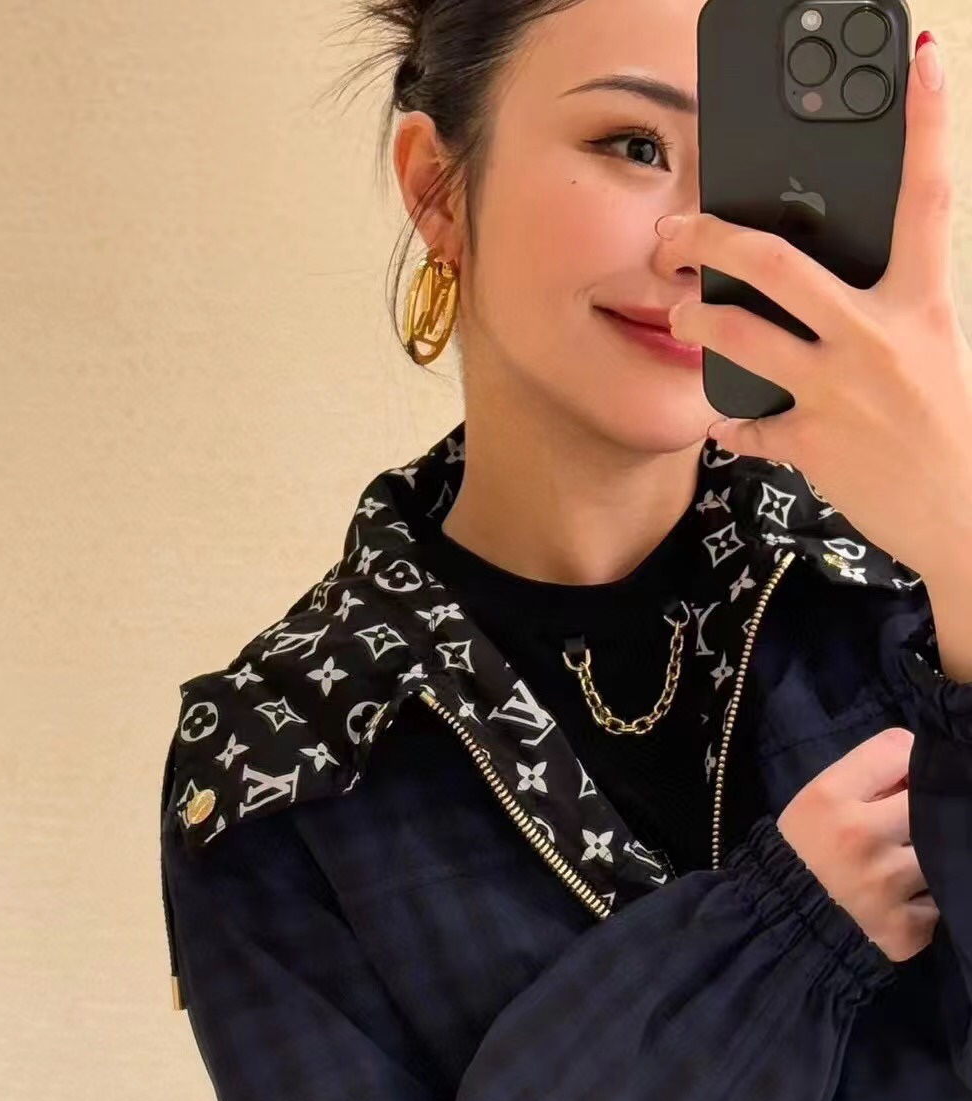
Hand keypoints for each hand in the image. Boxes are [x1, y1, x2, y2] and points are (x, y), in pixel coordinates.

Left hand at [657, 34, 971, 588]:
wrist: (966, 517)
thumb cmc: (949, 428)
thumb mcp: (933, 350)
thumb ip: (883, 313)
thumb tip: (817, 291)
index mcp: (923, 303)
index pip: (930, 197)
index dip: (929, 124)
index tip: (925, 65)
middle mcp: (877, 338)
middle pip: (778, 264)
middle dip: (712, 240)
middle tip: (676, 234)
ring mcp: (840, 393)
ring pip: (741, 337)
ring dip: (697, 323)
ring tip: (680, 316)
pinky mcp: (813, 445)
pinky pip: (749, 426)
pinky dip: (731, 423)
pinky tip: (725, 420)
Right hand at [776, 728, 939, 964]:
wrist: (781, 922)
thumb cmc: (804, 849)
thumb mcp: (818, 798)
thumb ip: (868, 773)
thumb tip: (924, 771)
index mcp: (829, 796)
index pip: (899, 748)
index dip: (906, 762)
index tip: (899, 783)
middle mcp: (858, 836)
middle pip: (931, 797)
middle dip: (926, 807)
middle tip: (909, 824)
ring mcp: (884, 884)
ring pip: (944, 849)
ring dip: (932, 854)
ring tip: (904, 863)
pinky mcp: (904, 928)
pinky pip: (942, 901)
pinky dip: (931, 898)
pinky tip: (906, 899)